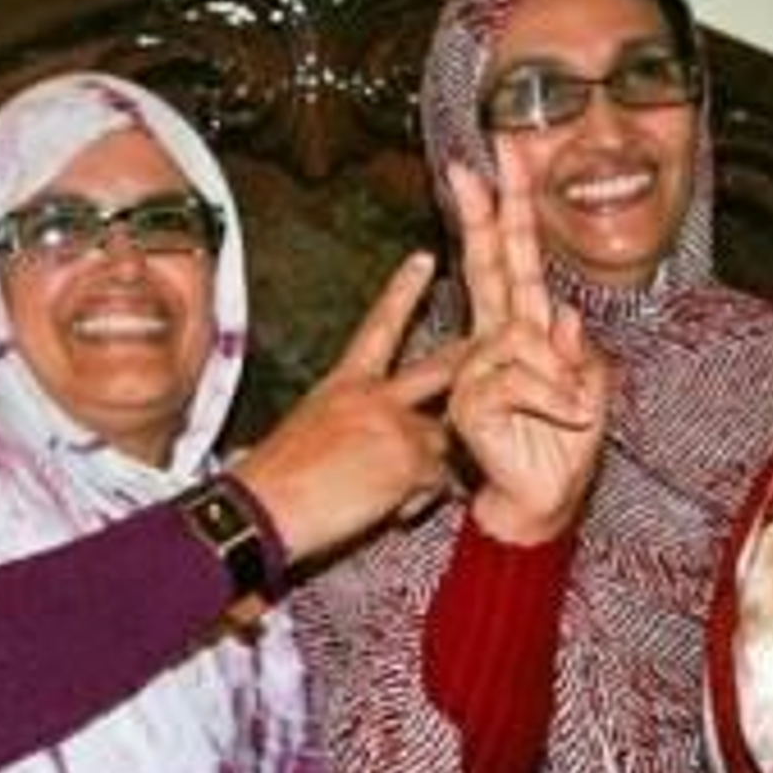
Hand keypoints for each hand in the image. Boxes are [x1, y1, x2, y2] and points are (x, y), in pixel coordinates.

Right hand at [232, 252, 461, 561]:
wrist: (262, 509)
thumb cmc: (274, 481)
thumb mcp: (309, 431)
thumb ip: (351, 423)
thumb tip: (375, 444)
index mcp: (342, 383)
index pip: (379, 327)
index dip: (403, 291)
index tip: (424, 259)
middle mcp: (372, 395)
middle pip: (441, 367)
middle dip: (476, 358)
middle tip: (511, 334)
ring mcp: (395, 424)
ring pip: (445, 438)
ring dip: (429, 469)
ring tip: (384, 494)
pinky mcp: (409, 460)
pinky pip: (437, 483)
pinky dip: (416, 503)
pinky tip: (386, 513)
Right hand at [443, 148, 609, 544]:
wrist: (543, 501)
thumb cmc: (564, 445)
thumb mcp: (592, 388)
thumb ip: (577, 350)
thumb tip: (562, 315)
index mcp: (526, 330)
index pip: (515, 261)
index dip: (510, 210)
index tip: (502, 158)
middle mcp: (497, 342)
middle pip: (490, 266)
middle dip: (485, 214)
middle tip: (469, 165)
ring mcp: (479, 370)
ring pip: (523, 338)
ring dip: (560, 376)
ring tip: (573, 410)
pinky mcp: (472, 401)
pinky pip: (522, 378)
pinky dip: (554, 397)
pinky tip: (567, 416)